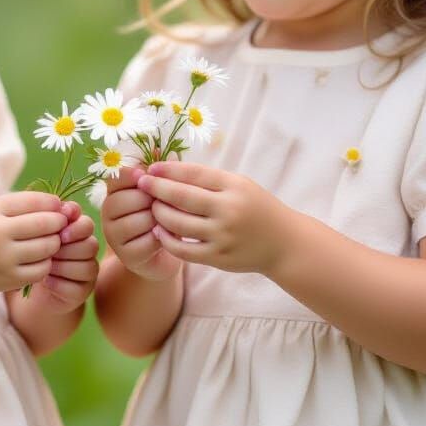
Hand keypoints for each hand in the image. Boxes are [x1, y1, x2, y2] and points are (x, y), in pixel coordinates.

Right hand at [0, 192, 66, 297]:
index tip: (58, 205)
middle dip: (58, 222)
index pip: (33, 201)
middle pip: (44, 224)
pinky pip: (41, 269)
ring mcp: (3, 259)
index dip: (52, 202)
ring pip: (47, 247)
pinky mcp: (8, 279)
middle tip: (61, 223)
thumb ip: (17, 205)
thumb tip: (56, 205)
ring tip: (50, 240)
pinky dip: (46, 262)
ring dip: (54, 242)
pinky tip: (39, 258)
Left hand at [24, 210, 99, 312]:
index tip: (59, 232)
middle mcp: (88, 251)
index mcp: (79, 232)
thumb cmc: (34, 255)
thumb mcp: (38, 236)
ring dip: (62, 266)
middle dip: (67, 249)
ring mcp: (88, 273)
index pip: (87, 224)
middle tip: (49, 252)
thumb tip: (62, 208)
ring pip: (86, 266)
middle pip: (90, 245)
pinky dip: (58, 284)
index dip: (75, 227)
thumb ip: (49, 220)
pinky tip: (46, 281)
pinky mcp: (83, 293)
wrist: (31, 288)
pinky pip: (76, 287)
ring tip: (45, 267)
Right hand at [102, 166, 181, 281]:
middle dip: (153, 201)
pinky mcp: (126, 255)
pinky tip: (165, 237)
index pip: (117, 176)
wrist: (165, 251)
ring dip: (160, 220)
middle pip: (130, 198)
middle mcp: (108, 211)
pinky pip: (147, 241)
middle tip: (163, 204)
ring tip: (166, 220)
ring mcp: (114, 234)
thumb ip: (162, 171)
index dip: (136, 175)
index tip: (148, 178)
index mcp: (114, 190)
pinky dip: (162, 238)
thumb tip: (164, 150)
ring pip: (139, 220)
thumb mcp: (163, 190)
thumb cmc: (163, 213)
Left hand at [138, 161, 285, 275]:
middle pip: (181, 197)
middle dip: (156, 189)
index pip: (194, 174)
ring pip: (178, 223)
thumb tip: (170, 169)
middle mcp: (228, 210)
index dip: (168, 170)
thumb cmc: (256, 208)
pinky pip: (183, 249)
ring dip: (159, 213)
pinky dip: (167, 239)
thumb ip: (209, 179)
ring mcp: (223, 236)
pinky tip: (159, 230)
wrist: (284, 244)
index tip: (151, 168)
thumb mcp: (240, 185)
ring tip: (152, 207)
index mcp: (234, 187)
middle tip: (141, 184)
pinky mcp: (218, 258)